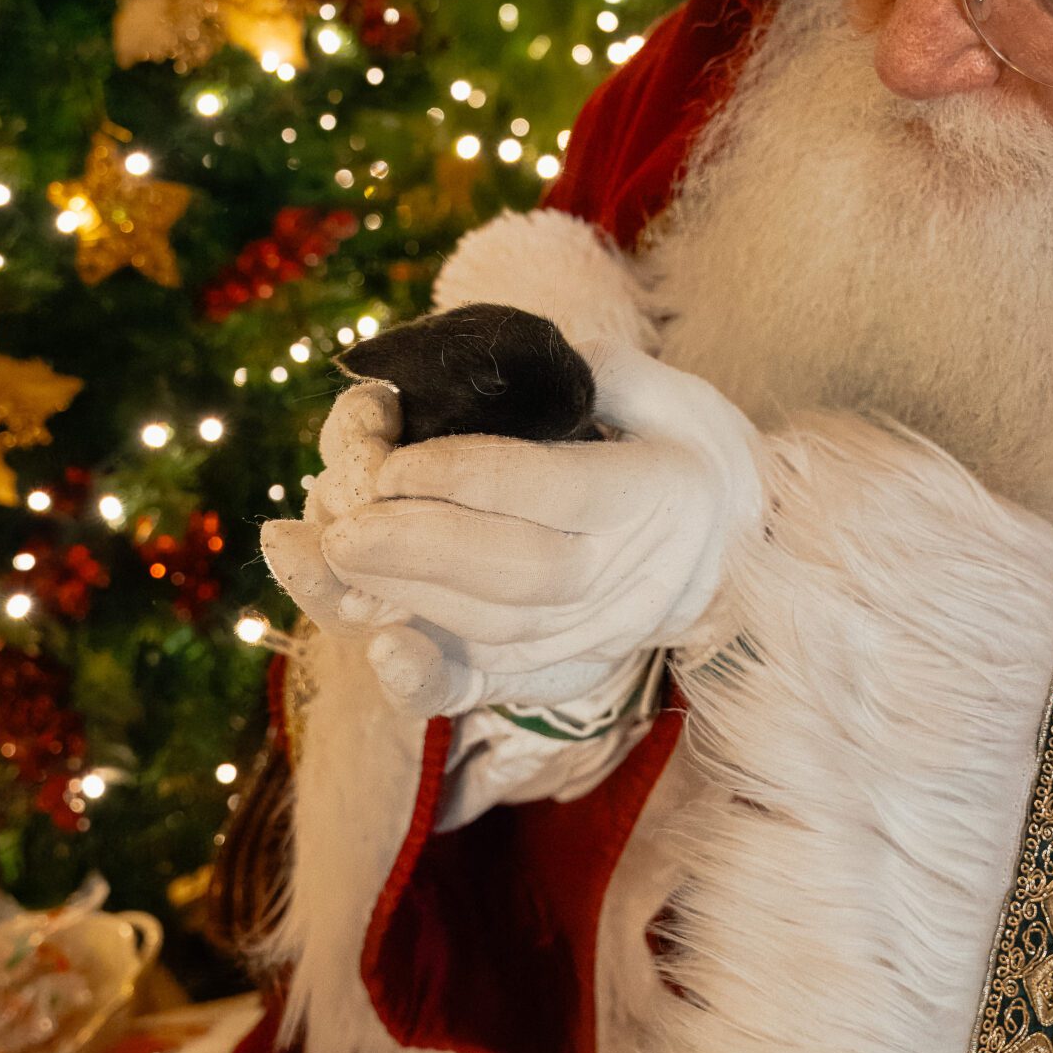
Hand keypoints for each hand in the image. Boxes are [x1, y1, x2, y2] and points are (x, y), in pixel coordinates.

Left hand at [262, 345, 763, 718]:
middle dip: (417, 548)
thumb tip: (521, 367)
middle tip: (339, 524)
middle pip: (519, 574)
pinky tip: (377, 653)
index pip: (556, 492)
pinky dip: (430, 677)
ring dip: (399, 595)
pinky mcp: (562, 671)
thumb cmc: (682, 448)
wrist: (731, 544)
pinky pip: (494, 686)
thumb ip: (601, 374)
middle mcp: (632, 578)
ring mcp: (598, 636)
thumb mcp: (667, 391)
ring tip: (321, 555)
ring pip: (493, 630)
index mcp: (661, 495)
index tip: (391, 455)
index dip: (465, 476)